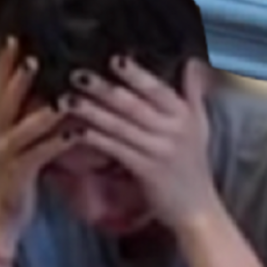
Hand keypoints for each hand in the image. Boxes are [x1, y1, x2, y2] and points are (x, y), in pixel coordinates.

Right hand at [0, 37, 80, 243]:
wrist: (2, 213)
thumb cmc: (19, 170)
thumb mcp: (23, 136)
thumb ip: (32, 111)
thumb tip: (52, 82)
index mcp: (1, 120)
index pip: (2, 84)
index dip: (7, 61)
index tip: (17, 35)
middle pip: (7, 100)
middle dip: (20, 78)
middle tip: (34, 56)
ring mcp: (6, 154)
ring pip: (23, 128)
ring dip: (42, 112)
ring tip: (63, 96)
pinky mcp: (19, 174)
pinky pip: (39, 155)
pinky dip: (57, 143)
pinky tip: (77, 133)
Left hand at [70, 55, 220, 231]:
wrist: (197, 208)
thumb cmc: (193, 163)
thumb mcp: (200, 124)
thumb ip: (193, 92)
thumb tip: (192, 60)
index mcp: (184, 115)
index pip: (158, 89)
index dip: (136, 74)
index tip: (114, 58)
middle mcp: (173, 130)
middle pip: (133, 105)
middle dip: (104, 88)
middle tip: (76, 74)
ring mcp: (159, 151)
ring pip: (120, 126)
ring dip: (92, 111)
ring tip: (66, 99)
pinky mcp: (146, 172)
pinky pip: (116, 150)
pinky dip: (95, 139)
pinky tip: (75, 131)